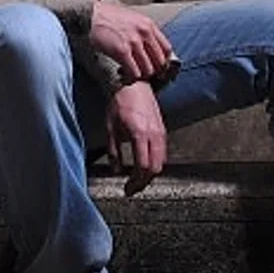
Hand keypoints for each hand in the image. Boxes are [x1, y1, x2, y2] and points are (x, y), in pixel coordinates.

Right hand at [90, 1, 173, 82]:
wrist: (90, 16)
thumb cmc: (108, 17)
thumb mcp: (133, 19)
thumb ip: (144, 31)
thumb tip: (151, 48)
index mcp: (148, 25)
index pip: (166, 49)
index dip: (163, 61)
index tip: (158, 66)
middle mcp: (144, 33)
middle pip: (159, 62)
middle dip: (153, 70)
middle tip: (145, 73)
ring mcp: (134, 42)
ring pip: (148, 69)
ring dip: (141, 75)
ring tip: (133, 73)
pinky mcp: (122, 51)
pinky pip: (134, 72)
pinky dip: (131, 76)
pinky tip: (124, 73)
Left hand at [105, 81, 166, 196]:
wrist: (132, 84)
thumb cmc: (120, 102)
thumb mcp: (110, 128)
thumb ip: (114, 151)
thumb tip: (116, 170)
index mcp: (140, 134)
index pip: (143, 166)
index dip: (135, 181)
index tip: (127, 188)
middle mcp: (154, 134)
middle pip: (155, 168)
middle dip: (144, 182)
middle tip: (132, 188)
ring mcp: (160, 132)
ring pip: (161, 161)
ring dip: (150, 173)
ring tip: (138, 179)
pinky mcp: (162, 129)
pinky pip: (162, 152)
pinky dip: (155, 162)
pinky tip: (144, 165)